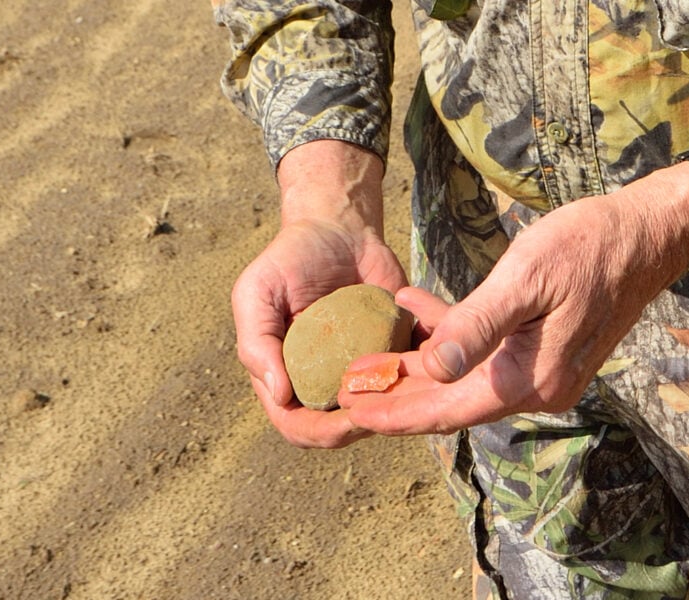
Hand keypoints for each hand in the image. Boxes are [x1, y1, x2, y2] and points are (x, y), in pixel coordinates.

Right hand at [231, 141, 406, 447]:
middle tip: (388, 409)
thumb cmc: (290, 259)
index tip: (344, 420)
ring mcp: (363, 369)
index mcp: (287, 377)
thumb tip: (279, 395)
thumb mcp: (257, 291)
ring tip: (412, 391)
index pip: (298, 426)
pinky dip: (422, 377)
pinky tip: (432, 366)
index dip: (319, 432)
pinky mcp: (396, 351)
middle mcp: (325, 381)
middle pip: (343, 428)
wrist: (340, 228)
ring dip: (398, 408)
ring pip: (382, 409)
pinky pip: (411, 377)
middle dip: (365, 425)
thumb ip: (256, 341)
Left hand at [339, 163, 688, 434]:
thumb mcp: (526, 278)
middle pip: (452, 403)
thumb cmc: (588, 246)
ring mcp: (543, 373)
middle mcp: (537, 388)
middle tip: (345, 384)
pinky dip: (452, 338)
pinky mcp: (545, 353)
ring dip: (420, 366)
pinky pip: (487, 357)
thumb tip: (433, 369)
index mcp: (530, 379)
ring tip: (370, 351)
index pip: (447, 410)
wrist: (647, 234)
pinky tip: (419, 309)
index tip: (349, 410)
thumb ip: (477, 326)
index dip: (395, 412)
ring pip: (465, 381)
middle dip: (399, 393)